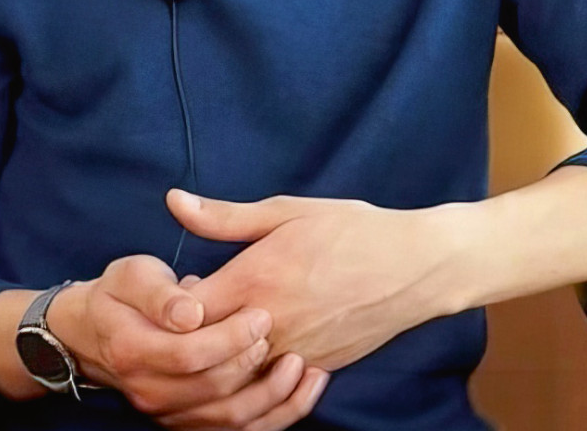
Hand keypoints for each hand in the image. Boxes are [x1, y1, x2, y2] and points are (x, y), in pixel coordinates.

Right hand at [46, 255, 328, 429]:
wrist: (97, 332)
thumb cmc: (122, 295)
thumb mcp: (132, 275)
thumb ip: (160, 292)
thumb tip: (190, 312)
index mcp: (131, 350)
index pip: (188, 354)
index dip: (229, 337)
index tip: (259, 314)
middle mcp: (147, 391)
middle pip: (213, 389)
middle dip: (252, 361)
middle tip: (277, 331)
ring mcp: (167, 413)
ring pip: (229, 419)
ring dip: (273, 395)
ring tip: (300, 364)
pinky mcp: (188, 422)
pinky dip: (275, 415)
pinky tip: (302, 388)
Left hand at [171, 190, 467, 372]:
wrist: (417, 267)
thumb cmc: (353, 230)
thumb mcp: (288, 212)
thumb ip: (225, 216)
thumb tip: (174, 201)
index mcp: (254, 280)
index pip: (182, 313)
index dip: (169, 307)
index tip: (181, 289)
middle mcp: (269, 325)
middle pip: (202, 352)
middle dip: (187, 339)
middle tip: (194, 316)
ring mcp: (294, 353)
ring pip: (234, 377)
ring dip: (219, 360)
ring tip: (223, 332)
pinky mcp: (315, 368)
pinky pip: (269, 384)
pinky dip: (254, 372)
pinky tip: (258, 345)